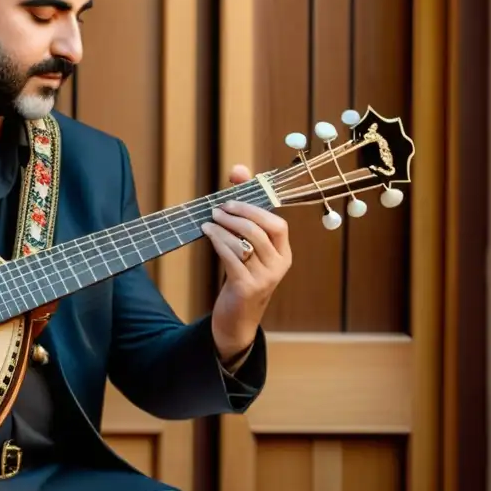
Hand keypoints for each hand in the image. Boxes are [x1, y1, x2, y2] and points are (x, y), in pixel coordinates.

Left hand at [201, 164, 291, 360]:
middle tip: (217, 207)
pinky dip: (217, 240)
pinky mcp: (247, 287)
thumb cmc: (241, 276)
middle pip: (260, 230)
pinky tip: (206, 232)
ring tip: (209, 219)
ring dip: (223, 227)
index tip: (234, 196)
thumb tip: (238, 171)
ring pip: (244, 242)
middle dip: (237, 214)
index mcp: (284, 254)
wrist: (236, 319)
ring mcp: (265, 278)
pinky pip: (232, 257)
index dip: (256, 207)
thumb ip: (244, 212)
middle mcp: (279, 265)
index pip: (277, 224)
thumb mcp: (246, 247)